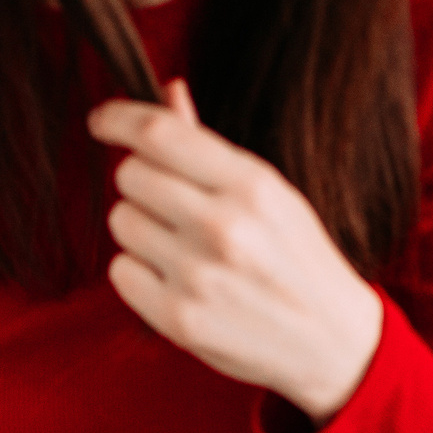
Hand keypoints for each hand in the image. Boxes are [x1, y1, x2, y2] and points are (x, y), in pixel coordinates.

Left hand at [89, 81, 384, 425]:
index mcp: (251, 186)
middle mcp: (223, 227)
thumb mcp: (270, 192)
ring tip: (181, 246)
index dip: (118, 119)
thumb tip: (168, 92)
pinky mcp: (178, 319)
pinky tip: (174, 279)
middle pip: (130, 175)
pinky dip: (138, 272)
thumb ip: (210, 147)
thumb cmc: (297, 258)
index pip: (159, 134)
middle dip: (141, 182)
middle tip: (170, 204)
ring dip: (140, 228)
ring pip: (122, 222)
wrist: (331, 341)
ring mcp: (198, 276)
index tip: (102, 121)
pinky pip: (121, 272)